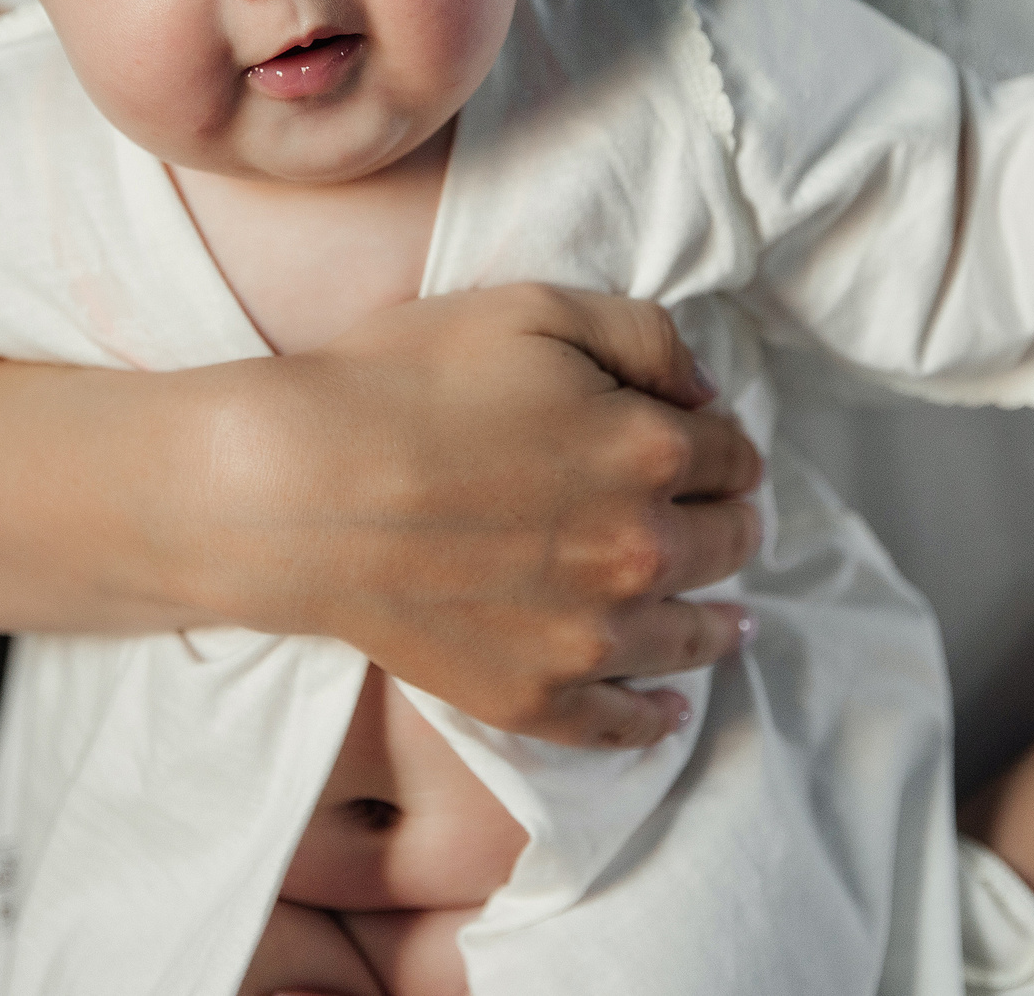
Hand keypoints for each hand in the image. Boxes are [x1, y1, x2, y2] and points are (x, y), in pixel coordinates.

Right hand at [173, 285, 761, 750]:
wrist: (300, 487)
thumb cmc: (405, 381)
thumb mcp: (532, 308)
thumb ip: (643, 335)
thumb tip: (706, 391)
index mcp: (651, 449)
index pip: (733, 456)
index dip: (722, 446)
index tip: (704, 448)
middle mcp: (640, 550)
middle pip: (725, 544)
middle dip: (727, 524)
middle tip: (716, 520)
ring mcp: (590, 635)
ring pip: (692, 636)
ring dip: (719, 621)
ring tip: (730, 622)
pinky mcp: (534, 695)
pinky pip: (620, 725)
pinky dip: (654, 718)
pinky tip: (668, 710)